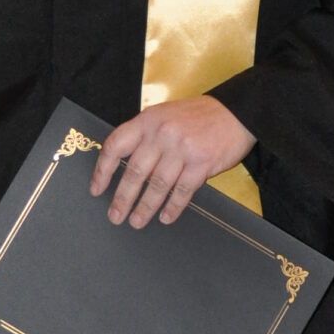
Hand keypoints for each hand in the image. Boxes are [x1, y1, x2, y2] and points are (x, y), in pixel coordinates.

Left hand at [91, 97, 254, 228]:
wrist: (237, 112)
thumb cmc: (198, 117)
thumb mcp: (165, 116)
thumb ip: (145, 136)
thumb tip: (125, 167)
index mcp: (148, 121)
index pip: (116, 146)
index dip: (103, 170)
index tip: (96, 189)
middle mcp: (162, 134)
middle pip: (135, 172)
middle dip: (123, 198)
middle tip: (115, 216)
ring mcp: (182, 149)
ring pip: (157, 185)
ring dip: (145, 207)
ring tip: (137, 221)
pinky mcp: (202, 162)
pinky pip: (182, 190)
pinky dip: (173, 207)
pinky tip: (166, 217)